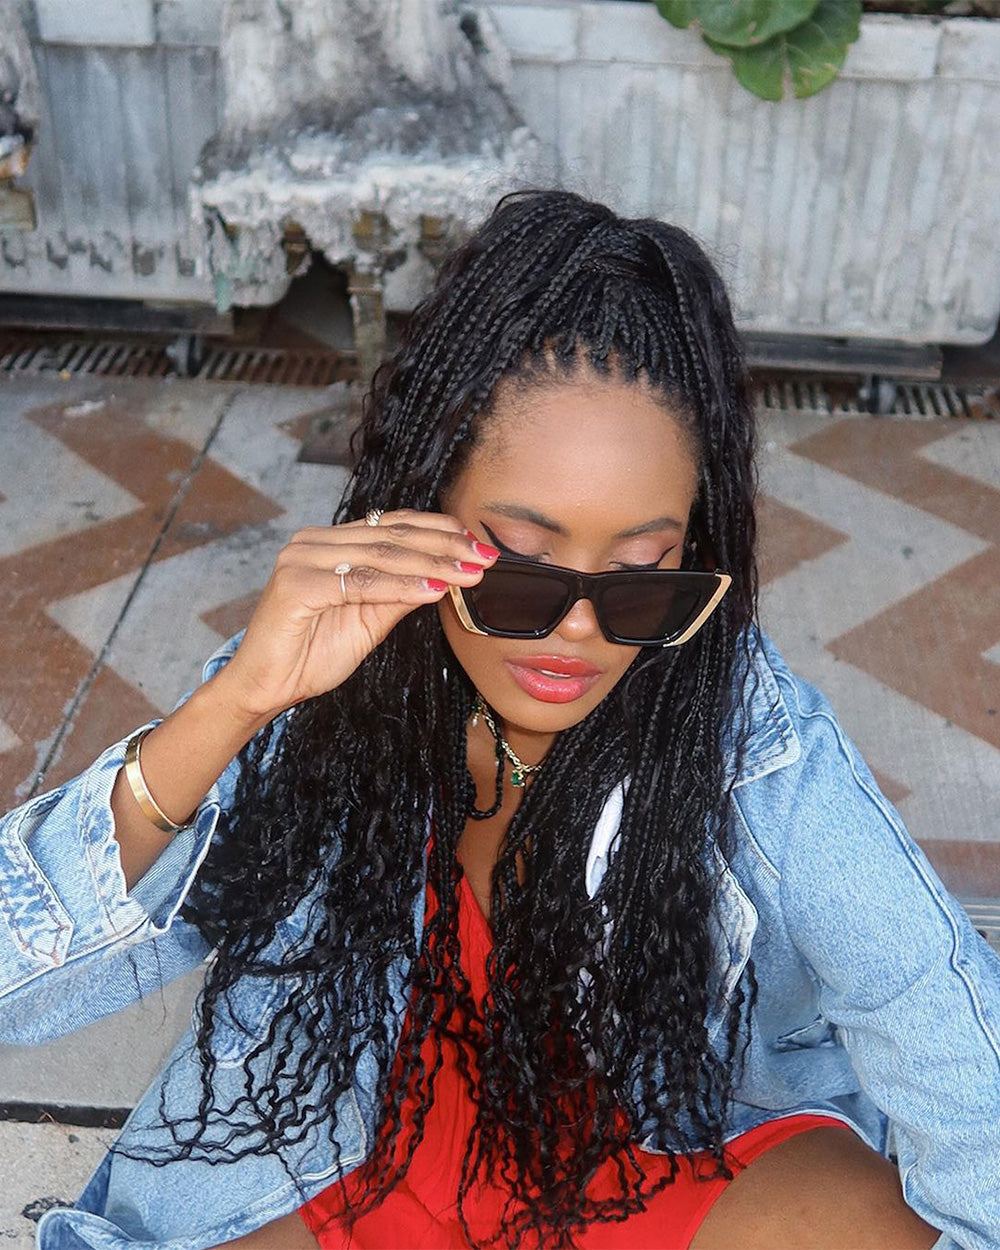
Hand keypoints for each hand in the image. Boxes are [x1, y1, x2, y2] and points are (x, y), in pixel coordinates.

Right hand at [212, 510, 498, 725]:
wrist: (265, 687)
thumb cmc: (312, 655)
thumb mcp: (370, 621)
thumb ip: (401, 594)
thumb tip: (446, 576)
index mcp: (330, 543)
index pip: (393, 527)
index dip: (439, 533)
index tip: (479, 545)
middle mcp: (314, 542)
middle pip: (392, 538)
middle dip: (445, 547)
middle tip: (485, 556)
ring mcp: (302, 558)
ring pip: (381, 556)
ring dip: (432, 565)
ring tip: (468, 573)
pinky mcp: (297, 584)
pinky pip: (362, 583)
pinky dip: (402, 587)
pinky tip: (434, 591)